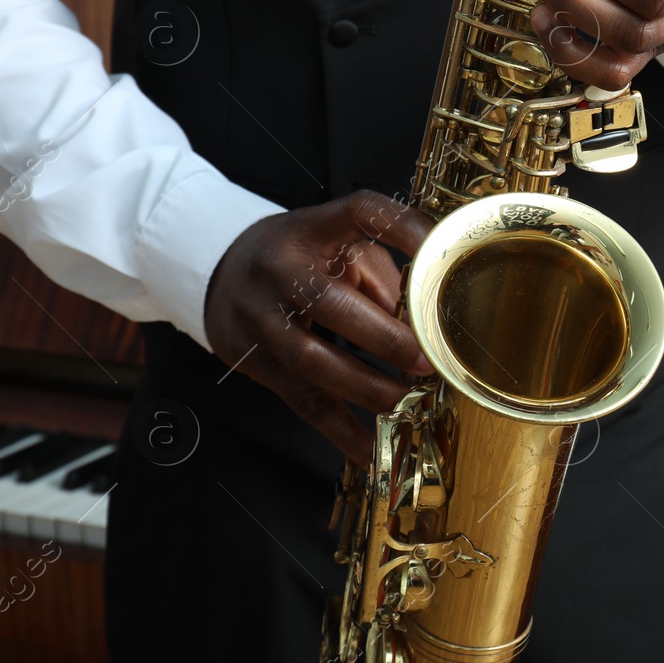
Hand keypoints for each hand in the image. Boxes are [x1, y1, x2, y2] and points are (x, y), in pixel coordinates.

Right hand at [204, 190, 435, 463]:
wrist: (222, 268)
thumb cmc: (304, 257)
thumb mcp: (344, 247)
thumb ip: (387, 277)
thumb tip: (431, 325)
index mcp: (314, 228)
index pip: (362, 212)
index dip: (404, 229)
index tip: (441, 248)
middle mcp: (279, 269)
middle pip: (329, 304)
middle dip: (384, 338)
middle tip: (426, 361)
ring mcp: (258, 316)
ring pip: (311, 360)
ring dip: (367, 387)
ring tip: (407, 400)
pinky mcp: (251, 358)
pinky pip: (301, 401)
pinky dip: (340, 431)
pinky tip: (371, 450)